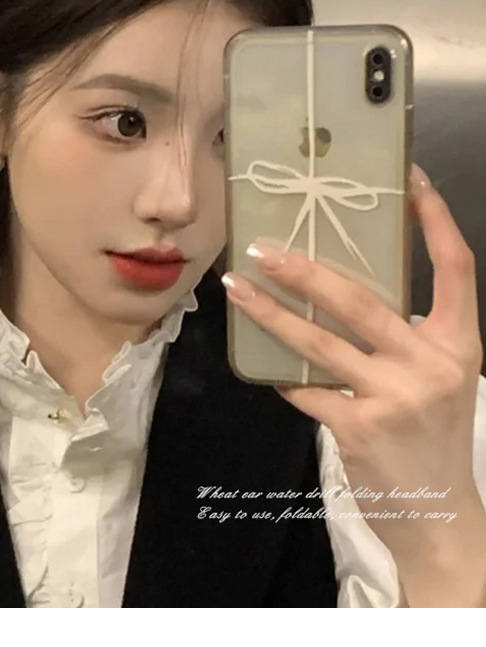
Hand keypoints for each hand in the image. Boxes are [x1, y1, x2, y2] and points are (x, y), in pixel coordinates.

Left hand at [222, 164, 484, 566]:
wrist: (441, 518)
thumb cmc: (434, 433)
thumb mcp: (440, 375)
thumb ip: (408, 333)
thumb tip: (339, 285)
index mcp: (460, 343)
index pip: (456, 266)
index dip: (434, 219)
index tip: (408, 179)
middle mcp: (433, 365)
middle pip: (362, 301)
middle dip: (306, 270)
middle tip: (263, 247)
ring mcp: (395, 397)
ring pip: (320, 342)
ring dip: (271, 313)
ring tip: (236, 286)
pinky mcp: (360, 429)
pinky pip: (306, 389)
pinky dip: (282, 373)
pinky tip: (262, 360)